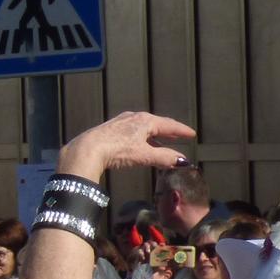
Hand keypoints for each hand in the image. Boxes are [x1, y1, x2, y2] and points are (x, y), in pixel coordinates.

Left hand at [57, 112, 197, 180]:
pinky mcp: (110, 129)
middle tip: (179, 135)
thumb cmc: (117, 150)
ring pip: (143, 127)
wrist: (87, 149)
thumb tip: (182, 161)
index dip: (181, 130)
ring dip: (154, 134)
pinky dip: (141, 136)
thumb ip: (164, 158)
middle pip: (156, 124)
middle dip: (169, 131)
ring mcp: (121, 122)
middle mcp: (134, 117)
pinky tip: (139, 143)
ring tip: (162, 140)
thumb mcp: (144, 155)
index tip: (192, 134)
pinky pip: (132, 131)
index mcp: (145, 121)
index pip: (169, 125)